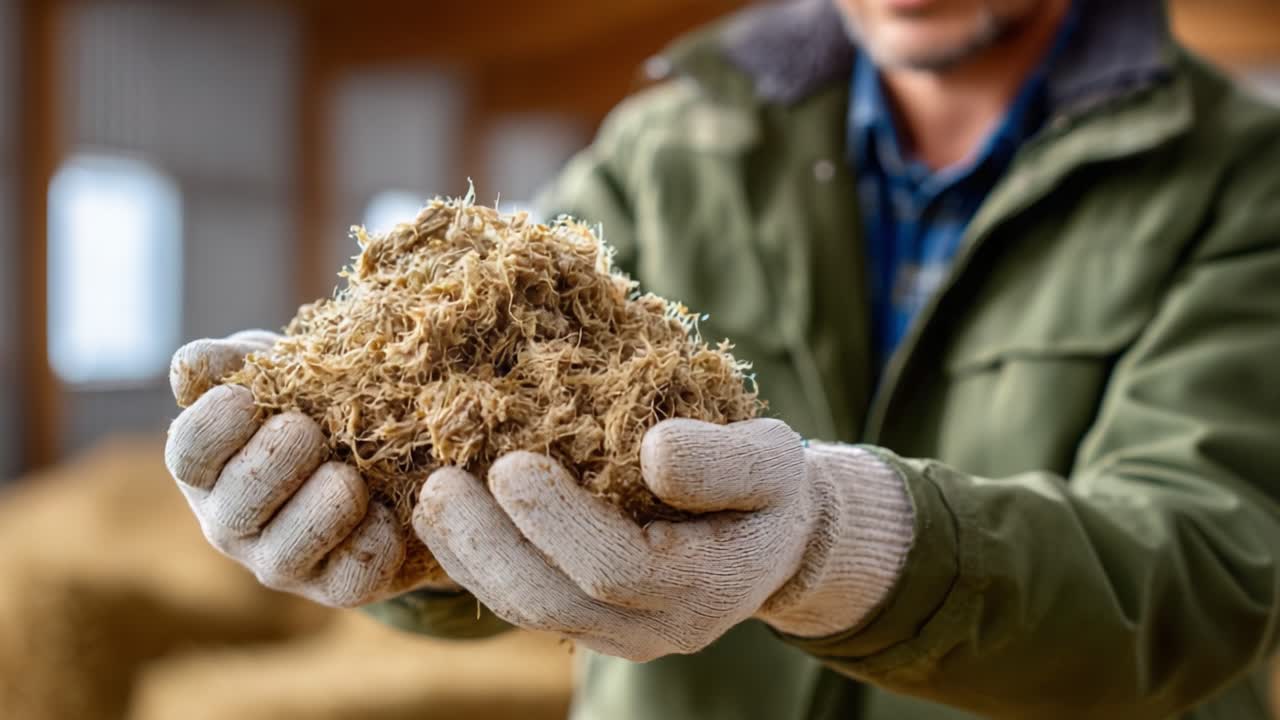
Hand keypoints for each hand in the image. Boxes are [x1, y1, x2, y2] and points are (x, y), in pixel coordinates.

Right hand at [165, 330, 451, 607]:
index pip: (188, 455)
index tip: (245, 399)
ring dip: (321, 510)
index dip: (212, 428)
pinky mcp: (335, 586)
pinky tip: (388, 512)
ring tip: (349, 477)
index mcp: (210, 466)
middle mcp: (233, 522)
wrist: (386, 447)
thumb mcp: (274, 369)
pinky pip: (348, 581)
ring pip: (285, 555)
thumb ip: (233, 363)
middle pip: (236, 505)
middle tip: (307, 429)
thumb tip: (191, 367)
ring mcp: (280, 561)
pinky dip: (371, 544)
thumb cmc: (312, 401)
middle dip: (273, 463)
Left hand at [413, 418, 913, 660]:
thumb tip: (654, 454)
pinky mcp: (589, 620)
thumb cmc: (770, 488)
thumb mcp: (773, 460)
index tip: (509, 463)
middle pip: (554, 603)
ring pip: (527, 610)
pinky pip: (523, 602)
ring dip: (469, 556)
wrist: (773, 539)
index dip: (556, 520)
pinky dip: (477, 562)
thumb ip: (724, 462)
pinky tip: (446, 518)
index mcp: (703, 587)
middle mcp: (655, 628)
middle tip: (439, 483)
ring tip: (429, 497)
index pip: (615, 567)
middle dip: (488, 544)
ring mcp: (618, 634)